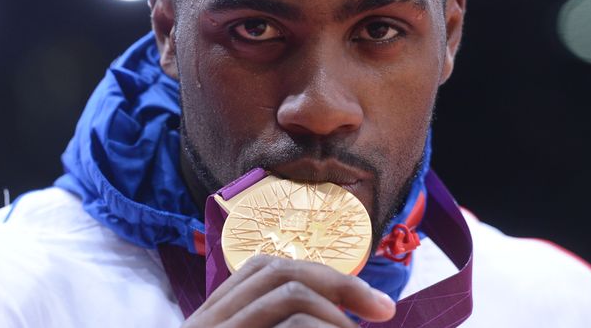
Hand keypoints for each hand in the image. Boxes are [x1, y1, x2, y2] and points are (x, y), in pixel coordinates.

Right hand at [182, 255, 395, 327]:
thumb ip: (275, 325)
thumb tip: (336, 318)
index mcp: (213, 319)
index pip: (266, 270)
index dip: (322, 275)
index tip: (366, 302)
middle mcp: (207, 320)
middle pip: (281, 272)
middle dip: (341, 284)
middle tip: (383, 309)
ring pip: (289, 292)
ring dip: (336, 313)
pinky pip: (290, 321)